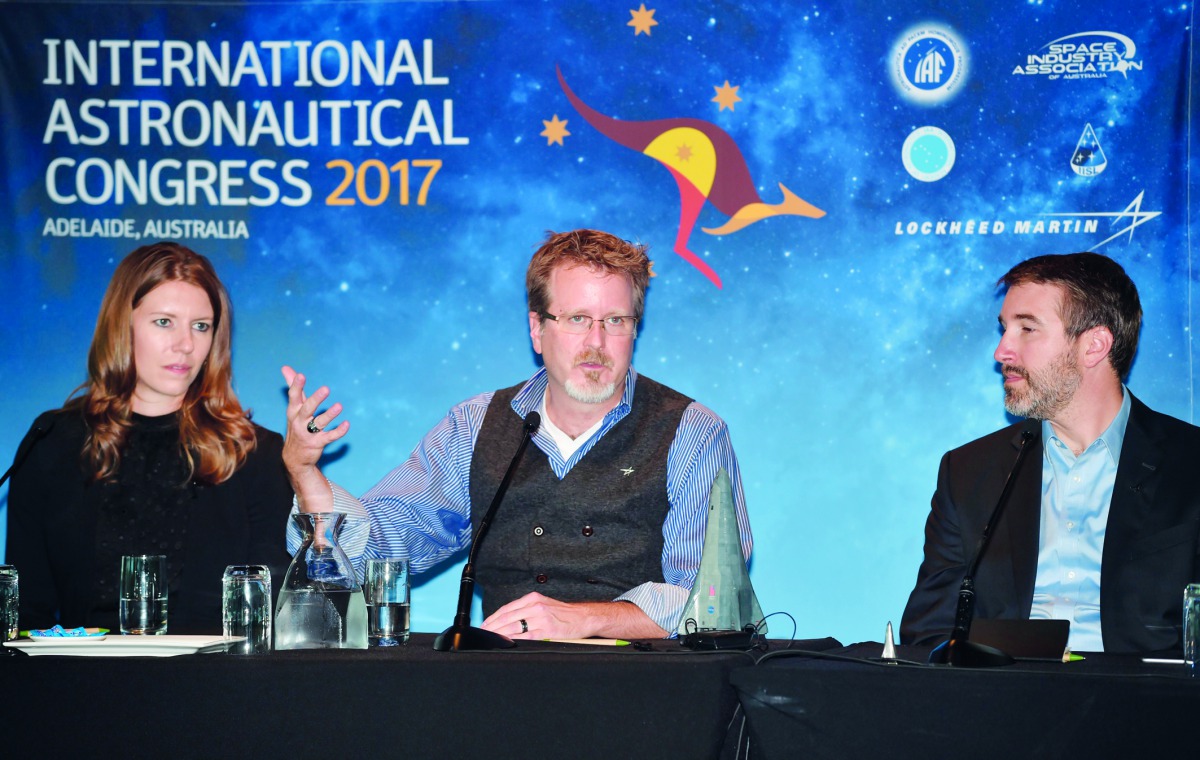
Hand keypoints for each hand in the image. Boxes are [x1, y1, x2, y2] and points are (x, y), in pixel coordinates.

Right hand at [281, 365, 349, 510]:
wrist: (294, 458)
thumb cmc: (296, 426)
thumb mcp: (293, 407)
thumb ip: (293, 387)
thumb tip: (285, 367)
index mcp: (294, 411)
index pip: (294, 397)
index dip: (296, 386)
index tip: (301, 375)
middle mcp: (299, 422)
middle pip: (307, 409)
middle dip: (315, 399)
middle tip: (326, 389)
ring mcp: (308, 434)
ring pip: (319, 423)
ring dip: (329, 415)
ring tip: (339, 406)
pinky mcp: (318, 443)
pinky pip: (329, 437)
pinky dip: (338, 431)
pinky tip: (347, 425)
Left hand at [480, 592, 666, 639]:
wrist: (585, 617)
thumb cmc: (564, 614)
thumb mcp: (544, 606)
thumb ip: (526, 611)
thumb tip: (506, 622)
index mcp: (533, 599)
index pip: (506, 609)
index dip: (492, 619)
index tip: (482, 627)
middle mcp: (535, 606)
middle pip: (506, 617)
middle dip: (491, 628)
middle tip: (481, 636)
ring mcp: (541, 618)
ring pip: (513, 627)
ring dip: (498, 635)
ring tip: (489, 642)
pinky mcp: (548, 630)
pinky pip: (526, 637)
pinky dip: (514, 640)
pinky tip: (506, 644)